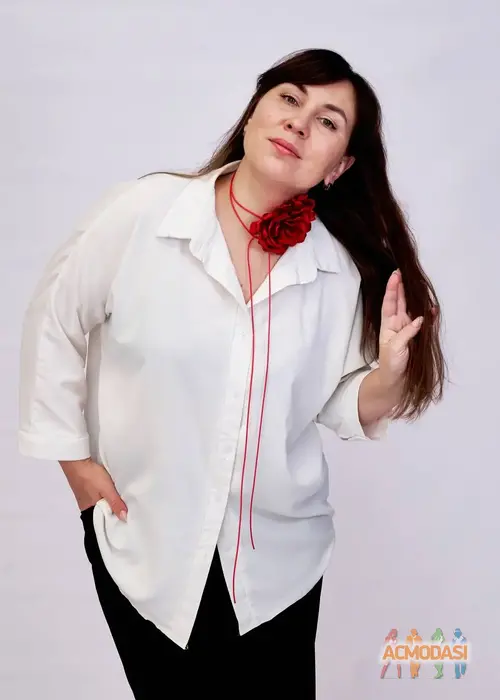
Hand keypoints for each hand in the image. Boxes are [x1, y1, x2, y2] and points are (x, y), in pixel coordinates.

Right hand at [59, 457, 127, 520]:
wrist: (77, 459)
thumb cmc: (89, 476)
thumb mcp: (106, 490)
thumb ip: (115, 503)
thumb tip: (124, 517)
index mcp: (88, 509)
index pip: (101, 521)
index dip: (112, 520)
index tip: (124, 519)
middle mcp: (84, 505)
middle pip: (101, 511)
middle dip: (111, 510)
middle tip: (125, 509)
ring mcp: (84, 495)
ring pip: (99, 502)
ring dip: (107, 500)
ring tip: (119, 499)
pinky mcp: (85, 486)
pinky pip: (96, 494)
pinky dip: (103, 493)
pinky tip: (109, 489)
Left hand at [378, 269, 422, 384]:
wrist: (396, 379)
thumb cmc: (390, 363)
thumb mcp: (395, 348)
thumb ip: (406, 333)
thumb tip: (420, 319)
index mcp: (388, 324)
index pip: (390, 303)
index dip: (392, 289)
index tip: (395, 275)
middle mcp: (398, 323)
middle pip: (400, 302)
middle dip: (402, 287)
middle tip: (404, 272)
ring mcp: (408, 329)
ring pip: (413, 309)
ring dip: (416, 298)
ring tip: (419, 285)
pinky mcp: (418, 336)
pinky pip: (426, 323)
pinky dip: (430, 316)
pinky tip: (433, 308)